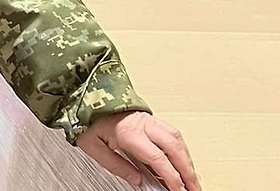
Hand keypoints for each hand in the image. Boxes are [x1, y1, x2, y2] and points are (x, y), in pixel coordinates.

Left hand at [78, 111, 200, 190]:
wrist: (86, 97)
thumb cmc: (88, 121)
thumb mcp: (93, 147)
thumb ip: (117, 166)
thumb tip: (138, 181)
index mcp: (128, 131)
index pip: (157, 158)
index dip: (171, 177)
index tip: (178, 190)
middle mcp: (143, 123)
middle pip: (174, 148)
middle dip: (188, 171)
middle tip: (193, 188)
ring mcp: (148, 119)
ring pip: (177, 139)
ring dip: (187, 160)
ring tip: (191, 178)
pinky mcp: (150, 117)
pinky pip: (173, 132)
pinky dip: (181, 149)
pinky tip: (183, 160)